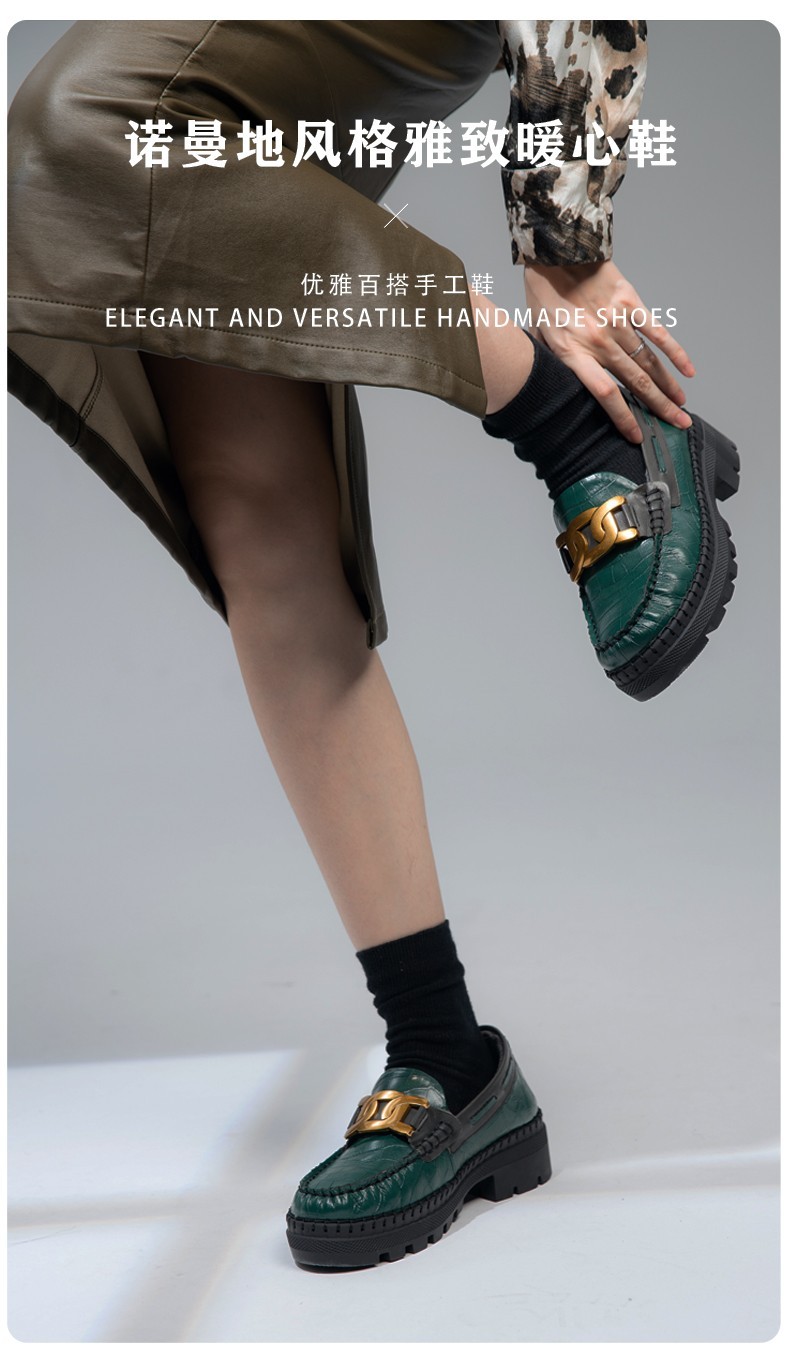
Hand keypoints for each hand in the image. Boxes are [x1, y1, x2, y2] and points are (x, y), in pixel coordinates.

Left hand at [524, 260, 694, 442]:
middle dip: (658, 408)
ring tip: (681, 406)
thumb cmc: (543, 295)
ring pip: (649, 362)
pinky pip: (657, 332)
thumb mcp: (538, 337)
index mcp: (574, 354)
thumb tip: (559, 388)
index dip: (624, 418)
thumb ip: (554, 363)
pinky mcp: (629, 302)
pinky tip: (687, 370)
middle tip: (677, 425)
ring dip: (668, 387)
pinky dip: (674, 352)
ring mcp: (616, 322)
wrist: (555, 251)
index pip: (606, 395)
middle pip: (636, 383)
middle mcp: (598, 342)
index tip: (638, 435)